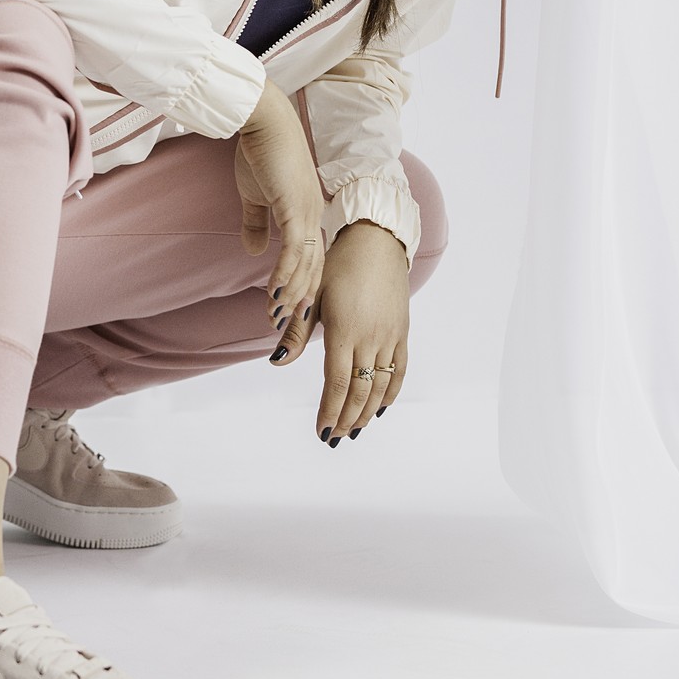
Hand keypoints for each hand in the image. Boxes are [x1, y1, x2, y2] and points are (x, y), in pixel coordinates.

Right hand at [235, 78, 325, 326]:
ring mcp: (308, 214)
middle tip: (285, 333)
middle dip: (299, 304)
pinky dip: (285, 276)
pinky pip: (293, 252)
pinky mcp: (295, 209)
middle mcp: (314, 218)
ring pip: (305, 268)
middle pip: (312, 272)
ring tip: (277, 321)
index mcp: (307, 216)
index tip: (286, 316)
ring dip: (291, 297)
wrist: (262, 121)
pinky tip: (274, 296)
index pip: (308, 263)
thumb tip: (254, 251)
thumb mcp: (254, 194)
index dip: (299, 290)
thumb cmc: (259, 151)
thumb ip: (256, 223)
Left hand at [268, 220, 408, 443]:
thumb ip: (297, 331)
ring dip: (366, 412)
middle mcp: (370, 337)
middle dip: (346, 418)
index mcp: (344, 329)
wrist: (377, 241)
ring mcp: (389, 336)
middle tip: (334, 437)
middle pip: (360, 390)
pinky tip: (380, 408)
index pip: (337, 382)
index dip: (330, 410)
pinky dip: (391, 392)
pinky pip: (399, 369)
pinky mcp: (402, 332)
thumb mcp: (313, 294)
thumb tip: (276, 360)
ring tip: (354, 429)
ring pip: (380, 385)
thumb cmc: (338, 264)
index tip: (321, 430)